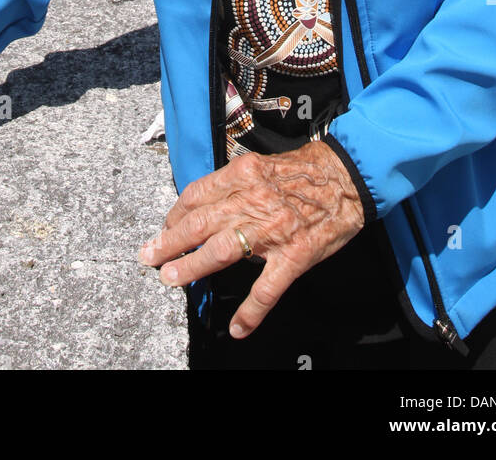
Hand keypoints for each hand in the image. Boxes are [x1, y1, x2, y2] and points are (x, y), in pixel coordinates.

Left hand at [139, 141, 364, 338]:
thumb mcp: (262, 167)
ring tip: (171, 279)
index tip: (165, 229)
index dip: (175, 215)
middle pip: (200, 223)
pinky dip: (250, 311)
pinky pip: (267, 288)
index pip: (197, 196)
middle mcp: (253, 200)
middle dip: (170, 242)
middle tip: (148, 257)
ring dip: (192, 267)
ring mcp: (273, 230)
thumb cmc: (304, 173)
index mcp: (243, 176)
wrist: (347, 177)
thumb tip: (203, 207)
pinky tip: (238, 328)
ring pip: (222, 250)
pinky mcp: (294, 255)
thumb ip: (233, 186)